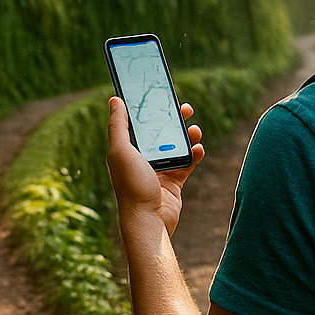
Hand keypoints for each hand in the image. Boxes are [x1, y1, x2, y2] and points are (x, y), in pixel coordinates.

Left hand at [106, 97, 204, 237]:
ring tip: (194, 129)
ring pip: (176, 146)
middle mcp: (141, 159)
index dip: (147, 109)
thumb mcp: (121, 151)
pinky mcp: (174, 182)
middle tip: (185, 108)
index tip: (159, 94)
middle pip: (159, 132)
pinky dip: (195, 155)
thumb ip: (118, 125)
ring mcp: (158, 170)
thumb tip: (115, 99)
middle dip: (172, 119)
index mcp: (126, 150)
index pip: (137, 123)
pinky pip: (187, 163)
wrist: (149, 220)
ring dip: (186, 135)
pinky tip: (199, 148)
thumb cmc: (131, 186)